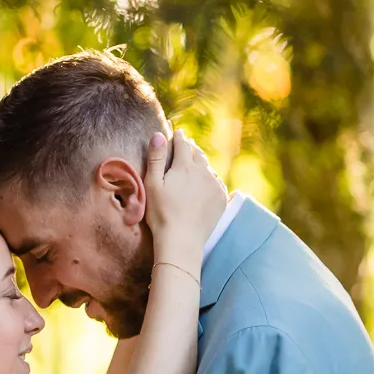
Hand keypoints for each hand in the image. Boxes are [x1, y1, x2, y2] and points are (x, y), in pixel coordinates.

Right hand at [143, 129, 228, 272]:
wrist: (182, 240)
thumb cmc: (161, 214)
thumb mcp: (152, 185)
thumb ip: (156, 158)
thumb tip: (159, 135)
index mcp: (184, 166)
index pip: (182, 144)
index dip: (178, 137)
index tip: (176, 132)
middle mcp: (203, 172)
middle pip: (197, 154)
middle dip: (191, 148)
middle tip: (187, 144)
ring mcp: (214, 185)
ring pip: (208, 168)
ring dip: (201, 164)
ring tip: (196, 163)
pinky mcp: (221, 199)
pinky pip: (216, 182)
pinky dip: (210, 179)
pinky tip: (206, 182)